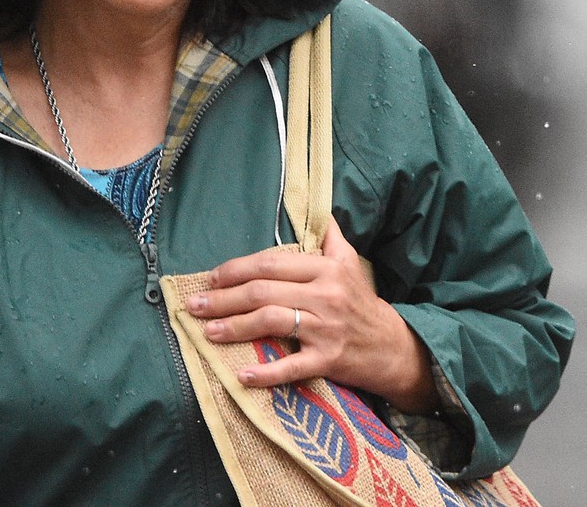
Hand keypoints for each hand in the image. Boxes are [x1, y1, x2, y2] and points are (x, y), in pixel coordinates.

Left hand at [184, 219, 440, 412]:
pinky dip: (265, 373)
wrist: (392, 346)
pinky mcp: (329, 359)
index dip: (237, 270)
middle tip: (195, 306)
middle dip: (224, 299)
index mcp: (326, 268)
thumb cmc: (362, 303)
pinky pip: (292, 367)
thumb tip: (317, 209)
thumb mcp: (350, 263)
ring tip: (208, 333)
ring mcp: (327, 328)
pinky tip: (241, 376)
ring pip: (272, 322)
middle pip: (264, 292)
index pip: (272, 263)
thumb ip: (330, 237)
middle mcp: (326, 294)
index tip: (211, 278)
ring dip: (234, 328)